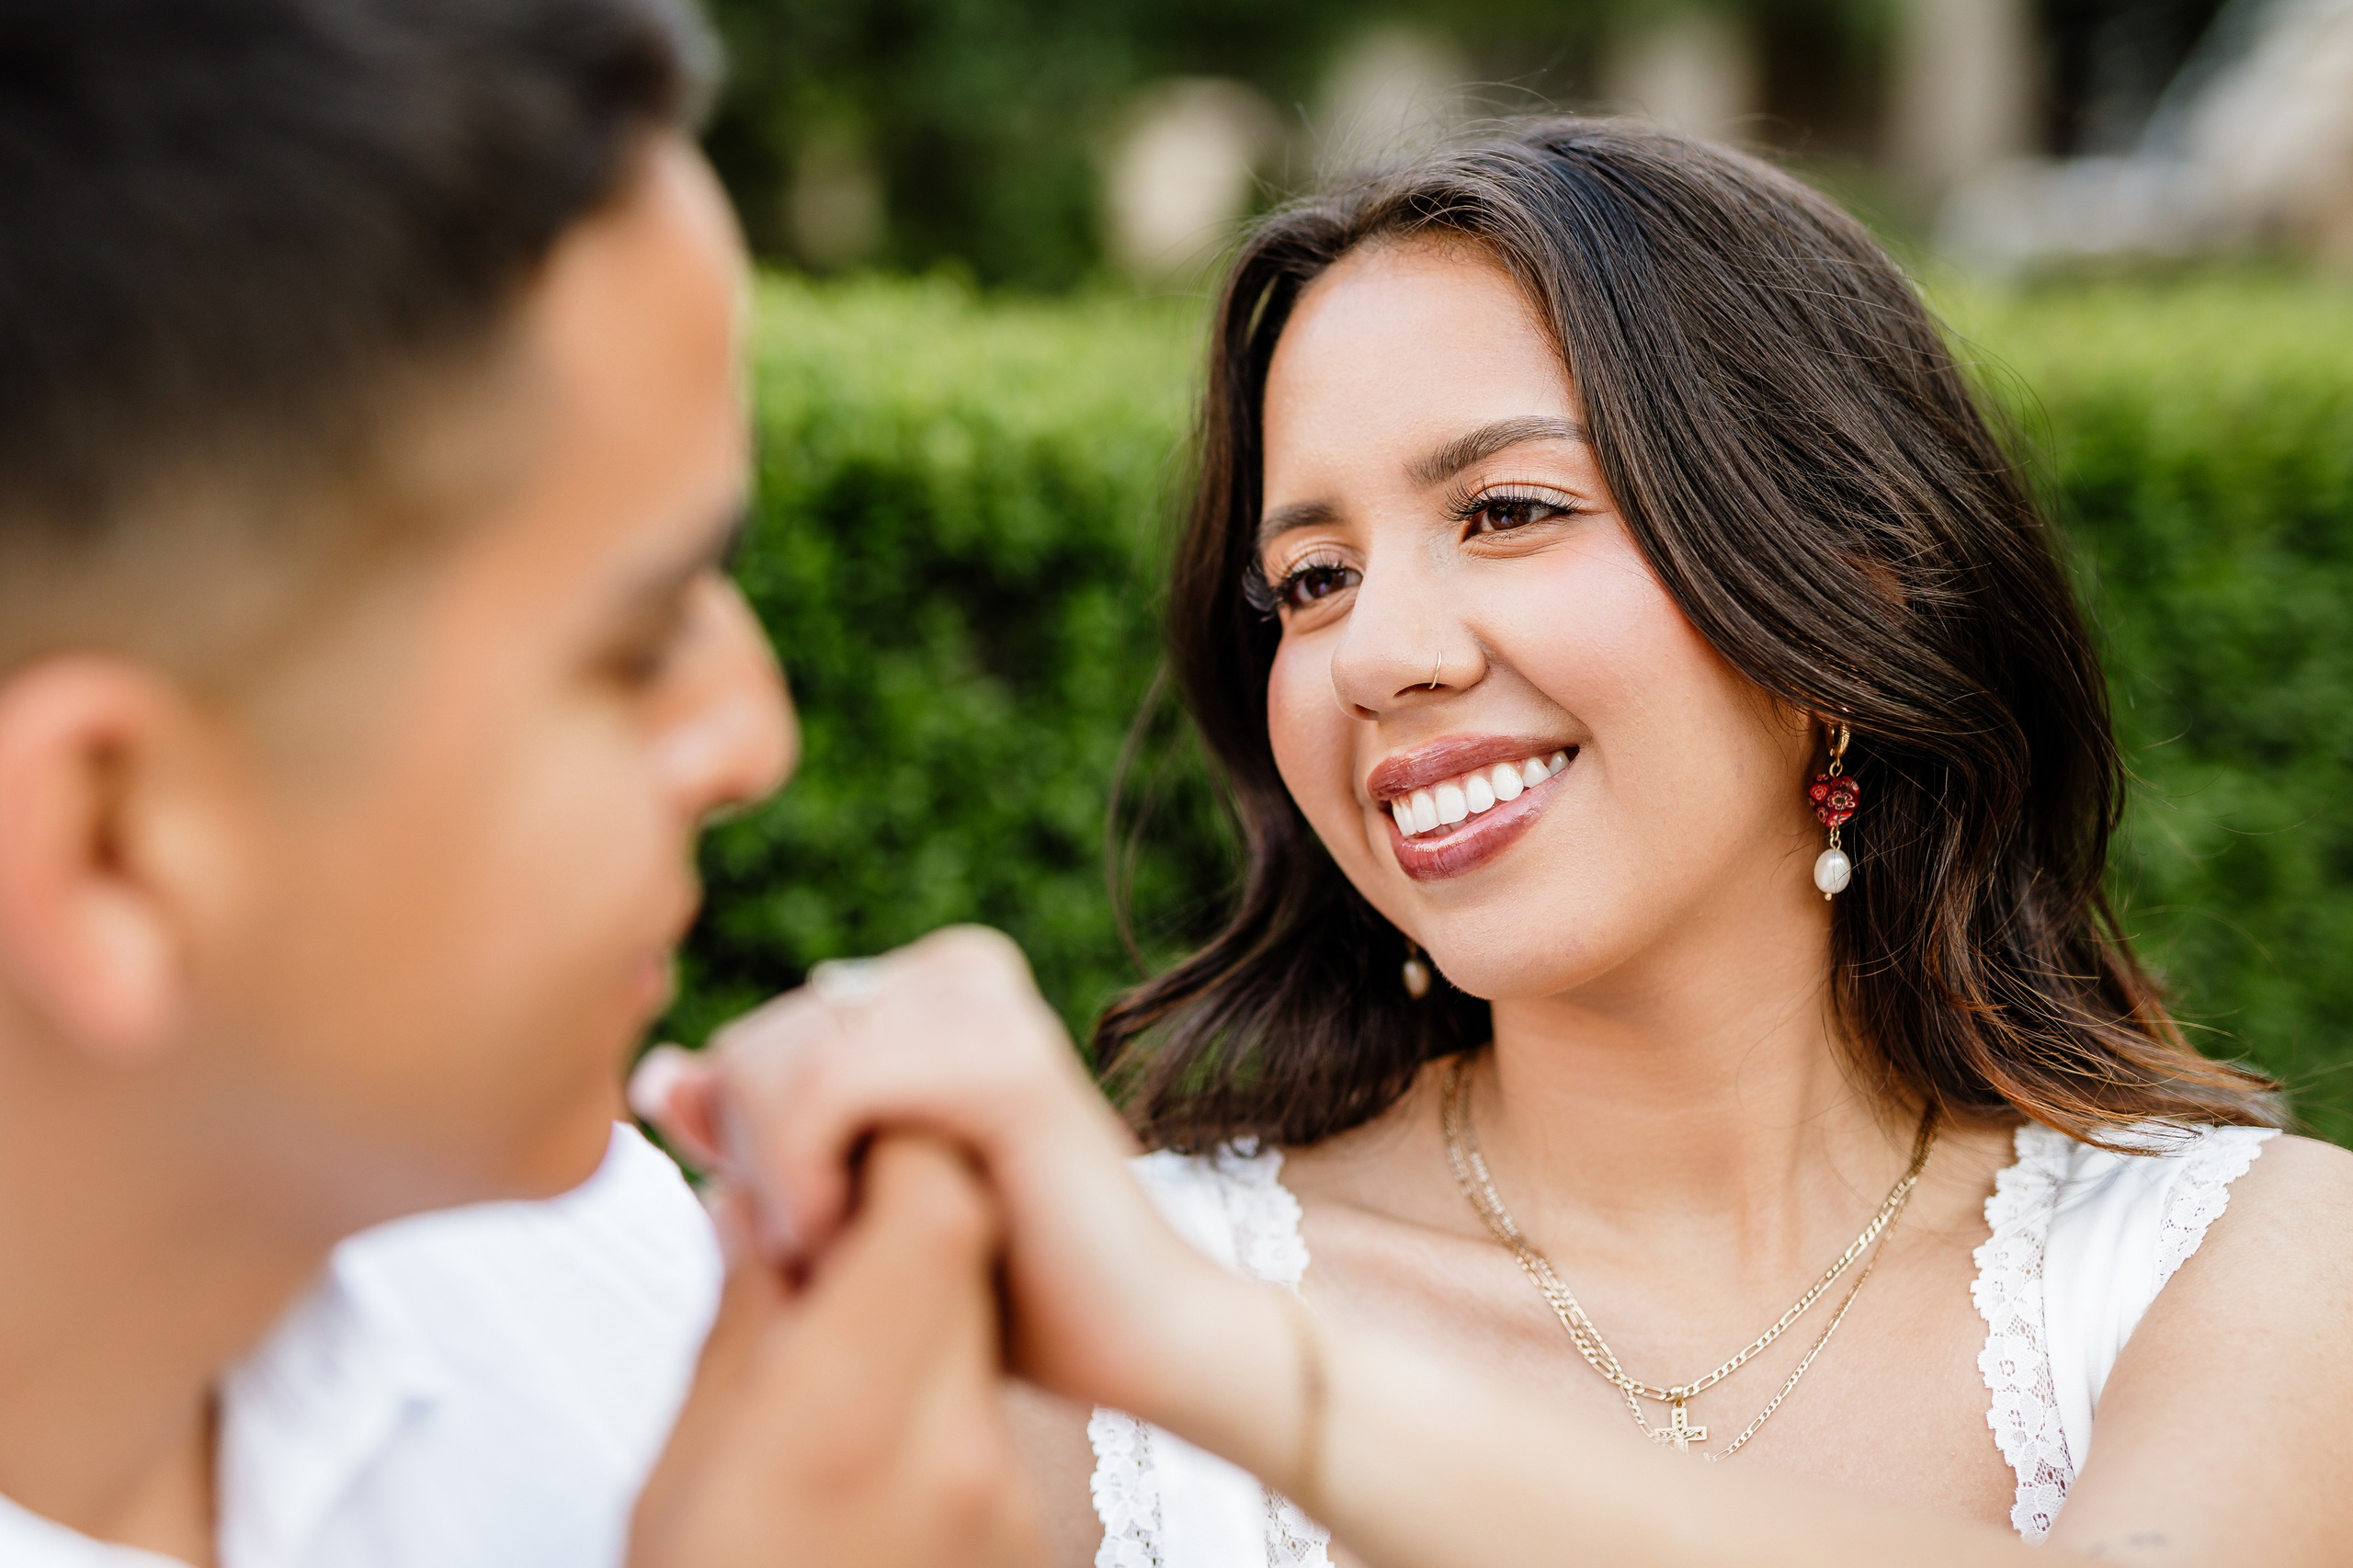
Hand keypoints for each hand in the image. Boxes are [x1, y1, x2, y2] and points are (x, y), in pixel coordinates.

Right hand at [628, 1134, 1041, 1567]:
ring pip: (975, 1326)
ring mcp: (1005, 1502)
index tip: (821, 1166)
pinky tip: (866, 1420)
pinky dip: (928, 1384)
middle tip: (815, 1234)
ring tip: (828, 1342)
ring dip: (910, 1301)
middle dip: (894, 1212)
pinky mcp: (1026, 1536)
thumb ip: (736, 1328)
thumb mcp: (681, 1478)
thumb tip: (747, 1204)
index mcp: (845, 1424)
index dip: (887, 1153)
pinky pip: (984, 1410)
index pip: (934, 1209)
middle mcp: (952, 1455)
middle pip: (968, 1254)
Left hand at [632, 927, 1265, 1422]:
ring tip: (851, 1247)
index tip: (815, 1236)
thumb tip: (660, 1074)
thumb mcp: (847, 1206)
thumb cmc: (1001, 1290)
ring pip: (771, 1063)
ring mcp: (980, 1001)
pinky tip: (845, 1234)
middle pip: (748, 1046)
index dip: (749, 1158)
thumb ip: (759, 1138)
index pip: (747, 1043)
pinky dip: (804, 1178)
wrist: (1141, 1344)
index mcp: (923, 987)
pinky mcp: (1001, 1057)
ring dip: (784, 1183)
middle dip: (761, 1171)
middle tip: (835, 1251)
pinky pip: (823, 1090)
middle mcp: (953, 971)